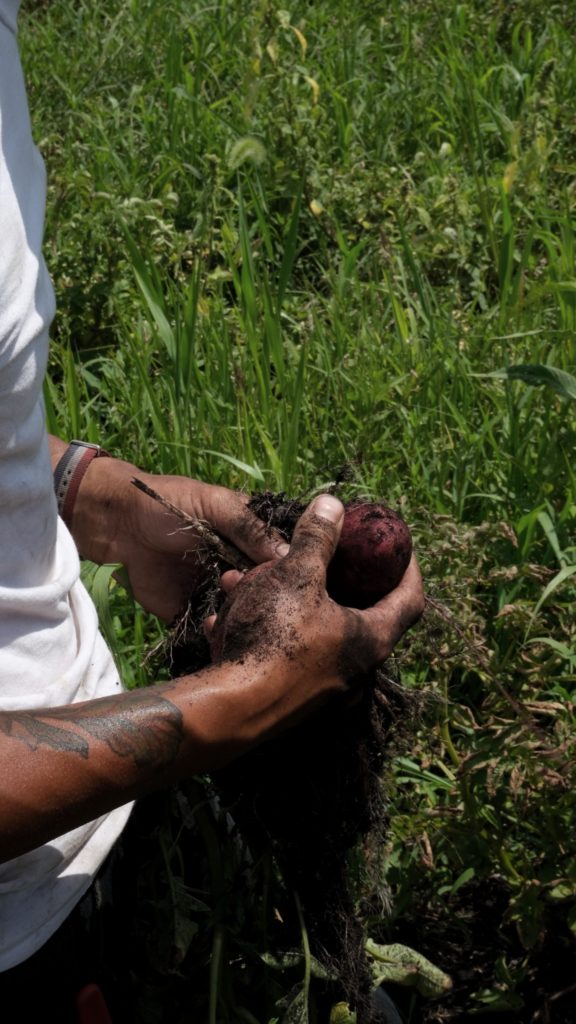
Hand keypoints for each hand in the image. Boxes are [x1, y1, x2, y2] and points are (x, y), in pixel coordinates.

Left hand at [71, 456, 287, 621]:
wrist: (117, 526)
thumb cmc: (167, 504)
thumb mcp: (214, 506)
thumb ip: (249, 527)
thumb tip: (287, 553)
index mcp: (247, 538)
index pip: (281, 557)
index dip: (292, 569)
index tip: (304, 582)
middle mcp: (238, 567)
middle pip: (266, 590)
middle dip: (270, 600)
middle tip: (268, 603)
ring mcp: (215, 591)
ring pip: (244, 613)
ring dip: (248, 619)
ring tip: (249, 619)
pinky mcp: (191, 611)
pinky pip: (213, 629)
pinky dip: (221, 634)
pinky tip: (231, 637)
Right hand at [204, 495, 423, 699]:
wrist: (228, 709)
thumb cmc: (272, 638)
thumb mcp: (296, 577)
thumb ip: (318, 539)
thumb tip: (333, 505)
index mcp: (371, 639)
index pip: (411, 598)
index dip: (407, 566)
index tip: (393, 545)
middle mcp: (355, 668)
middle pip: (358, 612)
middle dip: (332, 577)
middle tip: (325, 555)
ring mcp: (323, 687)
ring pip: (309, 628)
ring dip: (283, 599)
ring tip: (250, 578)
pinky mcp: (290, 697)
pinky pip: (281, 652)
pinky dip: (261, 628)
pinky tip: (225, 617)